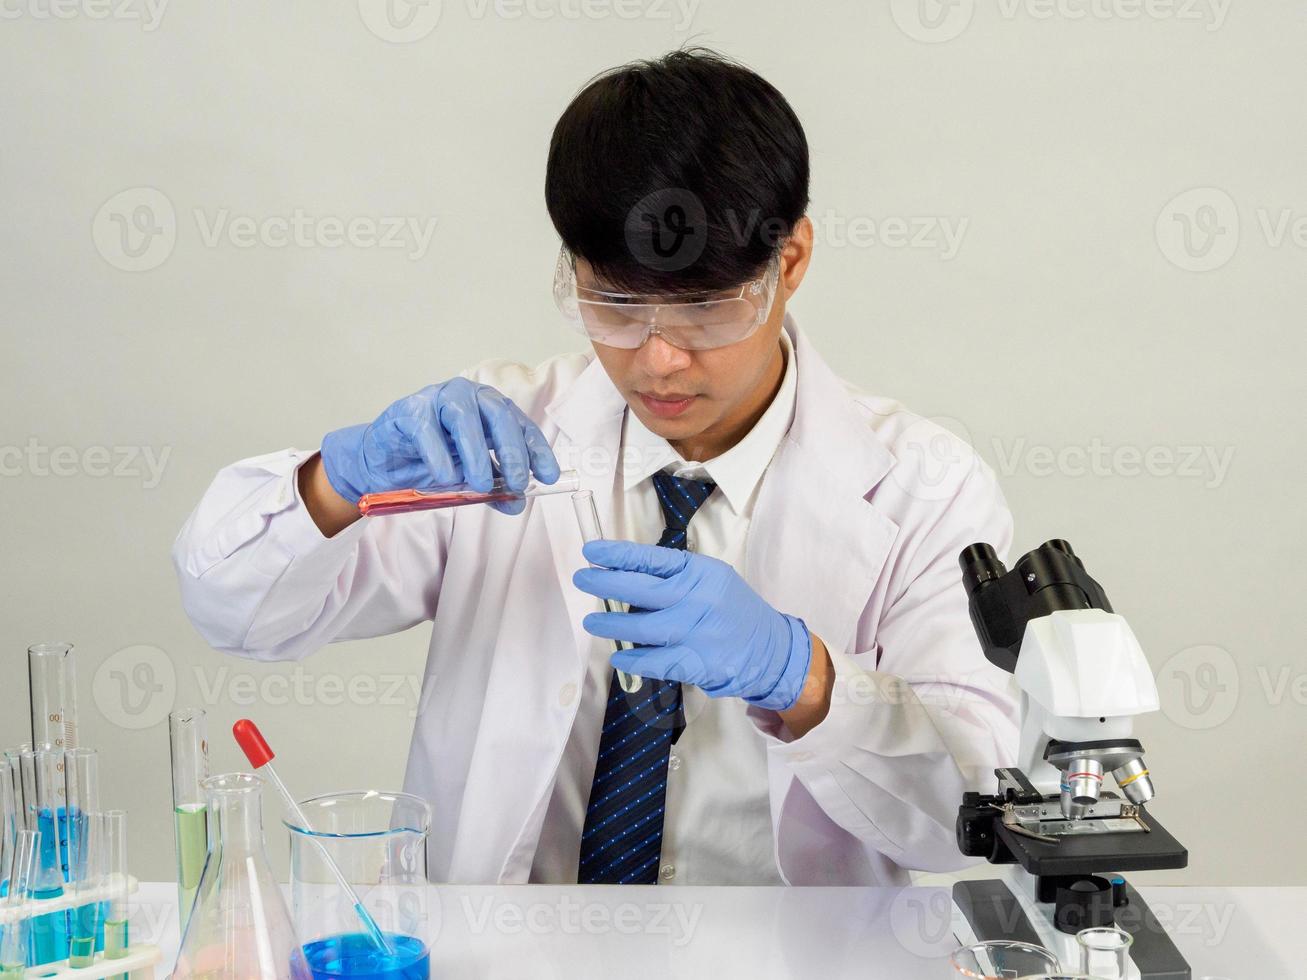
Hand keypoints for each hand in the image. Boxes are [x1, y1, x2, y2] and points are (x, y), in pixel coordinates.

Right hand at [320, 378, 559, 513]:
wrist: (384, 463)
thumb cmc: (432, 463)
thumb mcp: (469, 479)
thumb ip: (494, 489)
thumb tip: (517, 503)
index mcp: (489, 410)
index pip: (521, 425)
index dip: (537, 450)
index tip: (548, 476)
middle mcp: (468, 398)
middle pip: (499, 415)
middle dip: (512, 451)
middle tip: (518, 483)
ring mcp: (437, 400)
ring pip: (464, 418)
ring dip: (476, 453)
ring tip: (480, 484)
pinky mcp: (408, 411)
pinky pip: (427, 430)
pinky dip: (439, 455)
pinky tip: (446, 477)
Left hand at [573, 540, 812, 710]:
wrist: (770, 649)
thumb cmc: (732, 610)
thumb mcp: (711, 580)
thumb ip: (675, 578)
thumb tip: (624, 578)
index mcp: (700, 572)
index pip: (652, 559)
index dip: (618, 555)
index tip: (591, 551)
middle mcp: (697, 599)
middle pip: (642, 589)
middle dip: (606, 583)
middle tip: (582, 579)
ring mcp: (697, 632)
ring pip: (644, 628)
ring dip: (613, 625)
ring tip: (592, 622)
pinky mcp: (697, 662)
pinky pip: (657, 661)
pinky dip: (635, 660)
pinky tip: (619, 657)